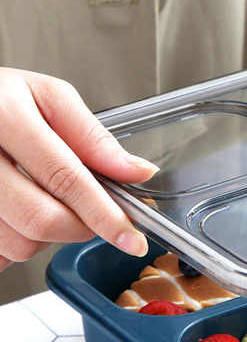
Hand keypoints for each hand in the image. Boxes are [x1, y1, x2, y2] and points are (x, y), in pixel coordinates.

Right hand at [0, 68, 156, 271]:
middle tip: (91, 215)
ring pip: (19, 243)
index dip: (105, 215)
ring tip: (39, 198)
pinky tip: (16, 210)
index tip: (131, 238)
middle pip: (42, 220)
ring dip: (43, 235)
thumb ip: (94, 138)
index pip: (66, 179)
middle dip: (79, 228)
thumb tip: (138, 172)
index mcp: (5, 116)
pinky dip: (16, 240)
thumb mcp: (47, 98)